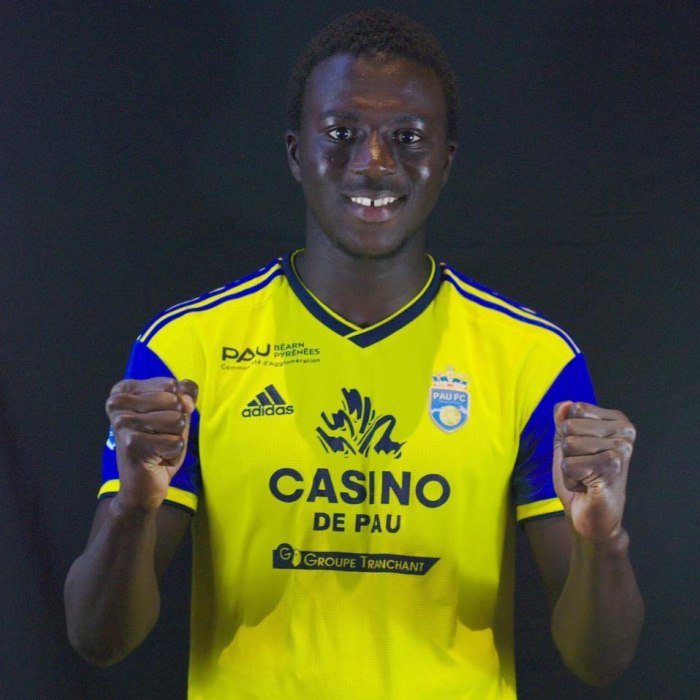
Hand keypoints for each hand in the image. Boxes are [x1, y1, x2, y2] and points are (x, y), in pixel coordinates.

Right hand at [105, 377, 197, 512]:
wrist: (142, 486)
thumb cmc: (158, 446)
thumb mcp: (175, 414)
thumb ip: (185, 396)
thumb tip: (187, 398)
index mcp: (124, 390)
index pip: (171, 383)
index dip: (176, 405)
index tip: (157, 422)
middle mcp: (118, 403)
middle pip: (175, 401)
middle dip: (177, 423)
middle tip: (159, 437)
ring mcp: (123, 423)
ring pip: (177, 420)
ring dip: (175, 438)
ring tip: (158, 447)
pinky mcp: (132, 444)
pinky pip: (176, 442)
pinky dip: (173, 453)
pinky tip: (156, 458)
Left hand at [552, 401, 635, 543]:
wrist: (591, 517)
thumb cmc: (580, 479)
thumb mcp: (566, 445)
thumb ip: (563, 421)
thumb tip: (564, 404)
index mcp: (616, 420)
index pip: (573, 409)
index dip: (567, 434)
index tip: (583, 452)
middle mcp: (625, 431)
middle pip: (569, 426)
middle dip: (567, 452)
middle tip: (584, 468)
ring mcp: (622, 448)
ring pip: (569, 445)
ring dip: (569, 466)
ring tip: (586, 477)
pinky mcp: (614, 467)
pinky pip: (570, 464)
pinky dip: (571, 479)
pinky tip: (588, 487)